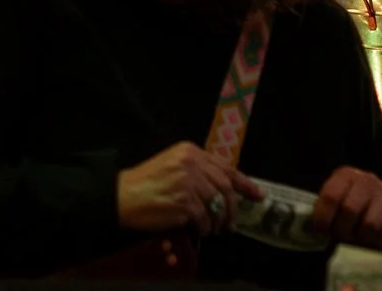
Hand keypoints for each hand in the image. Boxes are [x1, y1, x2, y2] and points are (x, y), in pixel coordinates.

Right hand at [114, 142, 259, 233]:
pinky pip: (205, 219)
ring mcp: (188, 182)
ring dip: (219, 221)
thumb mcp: (173, 166)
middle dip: (233, 208)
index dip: (245, 183)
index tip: (258, 195)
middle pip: (225, 187)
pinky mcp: (184, 202)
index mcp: (190, 151)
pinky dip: (205, 227)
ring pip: (218, 205)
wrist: (123, 195)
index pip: (225, 167)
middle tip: (232, 224)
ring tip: (216, 230)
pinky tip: (200, 230)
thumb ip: (198, 171)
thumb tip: (226, 188)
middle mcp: (191, 163)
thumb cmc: (146, 182)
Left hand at [311, 167, 381, 248]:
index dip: (322, 217)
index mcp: (346, 175)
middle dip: (340, 229)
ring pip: (370, 225)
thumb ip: (324, 205)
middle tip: (337, 235)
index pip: (331, 196)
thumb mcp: (335, 190)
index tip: (319, 230)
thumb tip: (309, 228)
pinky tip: (367, 239)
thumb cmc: (349, 194)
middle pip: (350, 211)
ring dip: (358, 237)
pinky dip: (375, 242)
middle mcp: (367, 181)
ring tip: (353, 238)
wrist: (379, 190)